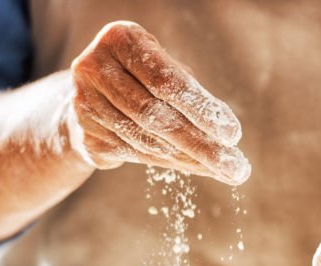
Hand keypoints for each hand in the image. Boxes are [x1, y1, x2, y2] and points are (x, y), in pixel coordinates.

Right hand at [65, 21, 249, 183]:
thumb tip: (226, 134)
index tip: (234, 134)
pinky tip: (198, 168)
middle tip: (236, 167)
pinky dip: (172, 164)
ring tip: (224, 170)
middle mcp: (94, 68)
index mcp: (119, 40)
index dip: (201, 109)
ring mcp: (84, 104)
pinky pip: (136, 155)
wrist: (90, 96)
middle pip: (155, 115)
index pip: (165, 80)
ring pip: (146, 140)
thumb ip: (190, 92)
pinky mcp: (85, 135)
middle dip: (202, 145)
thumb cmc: (141, 77)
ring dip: (191, 159)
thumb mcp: (164, 68)